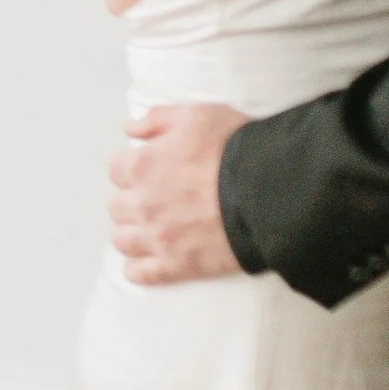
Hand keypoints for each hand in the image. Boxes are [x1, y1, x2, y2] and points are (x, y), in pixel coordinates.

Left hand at [108, 103, 247, 284]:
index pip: (117, 170)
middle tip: (156, 199)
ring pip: (122, 240)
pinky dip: (138, 268)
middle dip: (133, 201)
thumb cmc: (236, 149)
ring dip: (133, 233)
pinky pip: (139, 273)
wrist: (271, 191)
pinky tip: (149, 259)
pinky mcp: (176, 266)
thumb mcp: (197, 115)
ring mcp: (158, 238)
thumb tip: (130, 131)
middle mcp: (143, 204)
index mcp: (143, 167)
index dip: (134, 169)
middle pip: (117, 206)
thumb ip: (158, 119)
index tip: (150, 171)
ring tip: (153, 228)